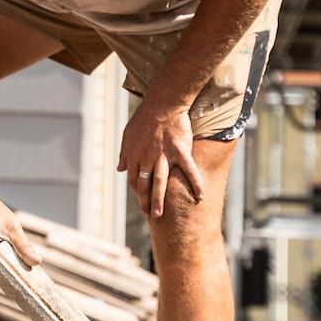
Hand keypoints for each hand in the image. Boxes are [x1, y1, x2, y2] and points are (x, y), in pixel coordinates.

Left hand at [117, 99, 203, 219]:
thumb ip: (124, 153)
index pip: (134, 179)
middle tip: (151, 216)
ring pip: (160, 182)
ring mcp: (163, 155)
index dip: (138, 192)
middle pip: (145, 185)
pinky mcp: (180, 151)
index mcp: (134, 155)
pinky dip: (196, 183)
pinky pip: (189, 170)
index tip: (142, 202)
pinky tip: (200, 197)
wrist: (162, 104)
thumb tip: (120, 169)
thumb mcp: (127, 135)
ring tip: (160, 215)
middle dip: (146, 202)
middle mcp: (147, 158)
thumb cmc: (143, 118)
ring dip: (159, 200)